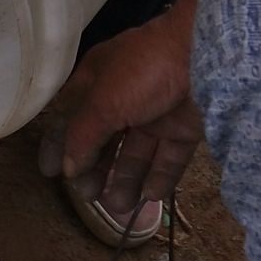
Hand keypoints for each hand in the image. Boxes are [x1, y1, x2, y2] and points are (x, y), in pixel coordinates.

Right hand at [37, 0, 201, 220]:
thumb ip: (81, 138)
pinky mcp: (185, 127)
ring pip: (136, 153)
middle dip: (95, 169)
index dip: (57, 143)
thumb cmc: (145, 71)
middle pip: (104, 141)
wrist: (210, 54)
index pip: (70, 115)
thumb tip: (69, 169)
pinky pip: (168, 158)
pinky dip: (159, 178)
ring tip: (119, 206)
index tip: (50, 173)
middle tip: (89, 196)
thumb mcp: (102, 102)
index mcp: (98, 81)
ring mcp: (157, 113)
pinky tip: (150, 197)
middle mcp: (125, 97)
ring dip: (126, 180)